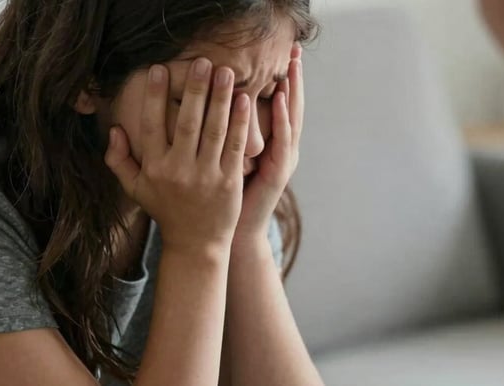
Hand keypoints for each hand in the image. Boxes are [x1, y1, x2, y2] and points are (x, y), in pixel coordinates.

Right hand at [104, 58, 250, 253]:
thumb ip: (119, 160)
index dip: (154, 96)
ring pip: (214, 130)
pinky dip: (240, 123)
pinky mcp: (230, 181)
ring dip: (220, 99)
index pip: (152, 125)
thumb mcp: (135, 189)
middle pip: (187, 122)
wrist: (196, 243)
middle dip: (194, 90)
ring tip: (225, 72)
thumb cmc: (166, 211)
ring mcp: (206, 176)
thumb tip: (114, 130)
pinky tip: (244, 101)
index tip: (159, 69)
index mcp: (154, 168)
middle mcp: (179, 170)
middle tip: (202, 62)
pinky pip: (236, 146)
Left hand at [232, 44, 303, 248]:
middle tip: (294, 48)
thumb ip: (225, 133)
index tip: (281, 51)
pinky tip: (278, 98)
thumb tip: (209, 102)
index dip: (282, 78)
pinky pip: (281, 140)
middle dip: (294, 76)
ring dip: (292, 91)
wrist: (233, 232)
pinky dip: (281, 119)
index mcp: (270, 144)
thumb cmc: (223, 197)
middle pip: (291, 105)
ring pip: (291, 119)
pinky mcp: (278, 172)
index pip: (278, 103)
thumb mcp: (226, 159)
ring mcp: (283, 160)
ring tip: (291, 65)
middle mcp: (281, 148)